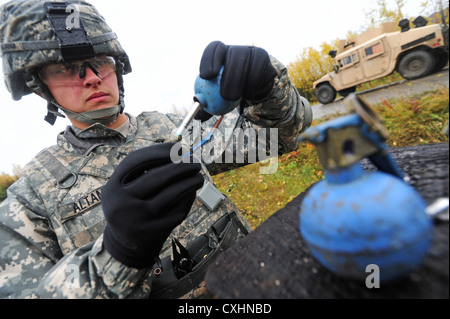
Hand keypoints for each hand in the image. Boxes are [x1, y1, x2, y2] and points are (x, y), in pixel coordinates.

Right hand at [102, 143, 203, 268]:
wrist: (123, 244)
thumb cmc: (129, 205)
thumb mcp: (124, 187)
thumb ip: (143, 168)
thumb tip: (177, 148)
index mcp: (112, 188)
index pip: (136, 161)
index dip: (158, 151)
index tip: (179, 148)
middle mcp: (122, 203)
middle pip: (157, 177)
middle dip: (180, 166)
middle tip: (195, 162)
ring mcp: (138, 219)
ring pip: (171, 194)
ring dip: (189, 182)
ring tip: (199, 176)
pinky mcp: (154, 232)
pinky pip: (177, 211)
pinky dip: (188, 199)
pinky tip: (193, 192)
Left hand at [199, 41, 276, 101]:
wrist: (254, 88)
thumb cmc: (231, 92)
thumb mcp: (217, 98)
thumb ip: (208, 104)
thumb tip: (196, 116)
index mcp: (221, 52)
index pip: (214, 48)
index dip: (209, 59)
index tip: (206, 76)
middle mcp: (236, 48)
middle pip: (231, 55)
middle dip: (227, 75)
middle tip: (224, 95)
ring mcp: (251, 50)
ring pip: (246, 65)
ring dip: (239, 84)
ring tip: (233, 99)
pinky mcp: (263, 57)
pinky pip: (258, 73)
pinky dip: (252, 86)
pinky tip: (247, 96)